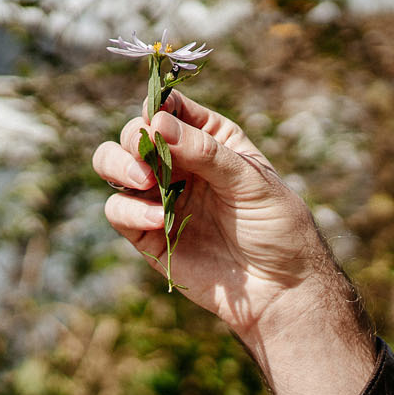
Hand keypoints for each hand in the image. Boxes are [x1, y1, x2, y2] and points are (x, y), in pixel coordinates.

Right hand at [93, 90, 379, 394]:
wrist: (280, 288)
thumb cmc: (277, 226)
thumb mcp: (250, 180)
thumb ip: (205, 152)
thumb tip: (156, 122)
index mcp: (209, 140)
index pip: (170, 109)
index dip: (157, 106)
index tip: (157, 116)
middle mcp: (178, 164)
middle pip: (133, 136)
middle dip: (133, 139)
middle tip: (146, 152)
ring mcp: (160, 198)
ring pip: (113, 167)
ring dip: (118, 166)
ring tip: (142, 178)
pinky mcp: (148, 235)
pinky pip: (119, 211)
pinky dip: (130, 209)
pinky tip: (160, 218)